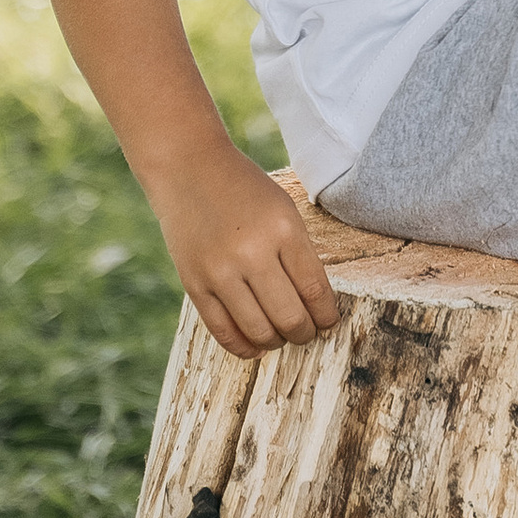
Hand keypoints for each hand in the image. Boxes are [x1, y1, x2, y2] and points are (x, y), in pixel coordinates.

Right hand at [144, 142, 341, 360]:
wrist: (188, 170)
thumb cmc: (244, 190)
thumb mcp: (284, 210)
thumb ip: (300, 255)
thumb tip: (315, 308)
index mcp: (283, 230)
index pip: (316, 291)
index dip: (327, 316)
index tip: (329, 322)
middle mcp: (251, 253)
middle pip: (290, 318)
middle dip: (305, 333)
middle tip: (307, 332)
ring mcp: (219, 271)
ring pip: (259, 332)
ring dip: (277, 342)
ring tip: (281, 335)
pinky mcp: (194, 284)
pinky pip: (223, 332)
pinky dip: (244, 348)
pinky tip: (256, 346)